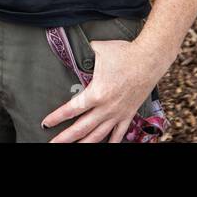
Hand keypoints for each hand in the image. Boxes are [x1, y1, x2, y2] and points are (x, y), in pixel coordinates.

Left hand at [43, 37, 161, 142]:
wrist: (150, 59)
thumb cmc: (124, 53)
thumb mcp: (99, 49)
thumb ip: (85, 52)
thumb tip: (76, 48)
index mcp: (96, 93)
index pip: (71, 110)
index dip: (56, 118)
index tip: (46, 123)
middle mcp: (106, 107)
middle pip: (81, 129)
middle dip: (65, 138)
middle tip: (53, 143)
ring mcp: (118, 113)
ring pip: (98, 135)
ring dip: (84, 144)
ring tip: (73, 149)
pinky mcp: (129, 114)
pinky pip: (119, 133)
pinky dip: (111, 142)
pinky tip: (105, 146)